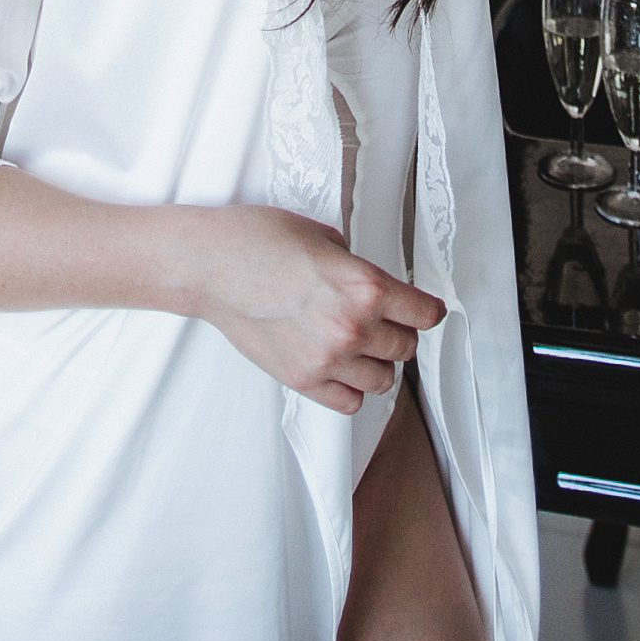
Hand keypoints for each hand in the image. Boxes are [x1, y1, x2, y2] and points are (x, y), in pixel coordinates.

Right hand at [189, 204, 445, 414]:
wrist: (211, 265)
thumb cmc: (258, 240)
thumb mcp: (324, 238)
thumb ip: (356, 268)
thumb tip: (371, 289)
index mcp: (364, 285)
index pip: (424, 313)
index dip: (428, 311)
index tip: (426, 312)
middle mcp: (352, 326)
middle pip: (406, 347)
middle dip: (400, 333)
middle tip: (387, 323)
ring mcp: (328, 358)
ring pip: (384, 380)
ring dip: (378, 363)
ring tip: (362, 348)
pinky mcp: (302, 379)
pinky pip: (349, 402)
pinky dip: (352, 388)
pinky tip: (342, 369)